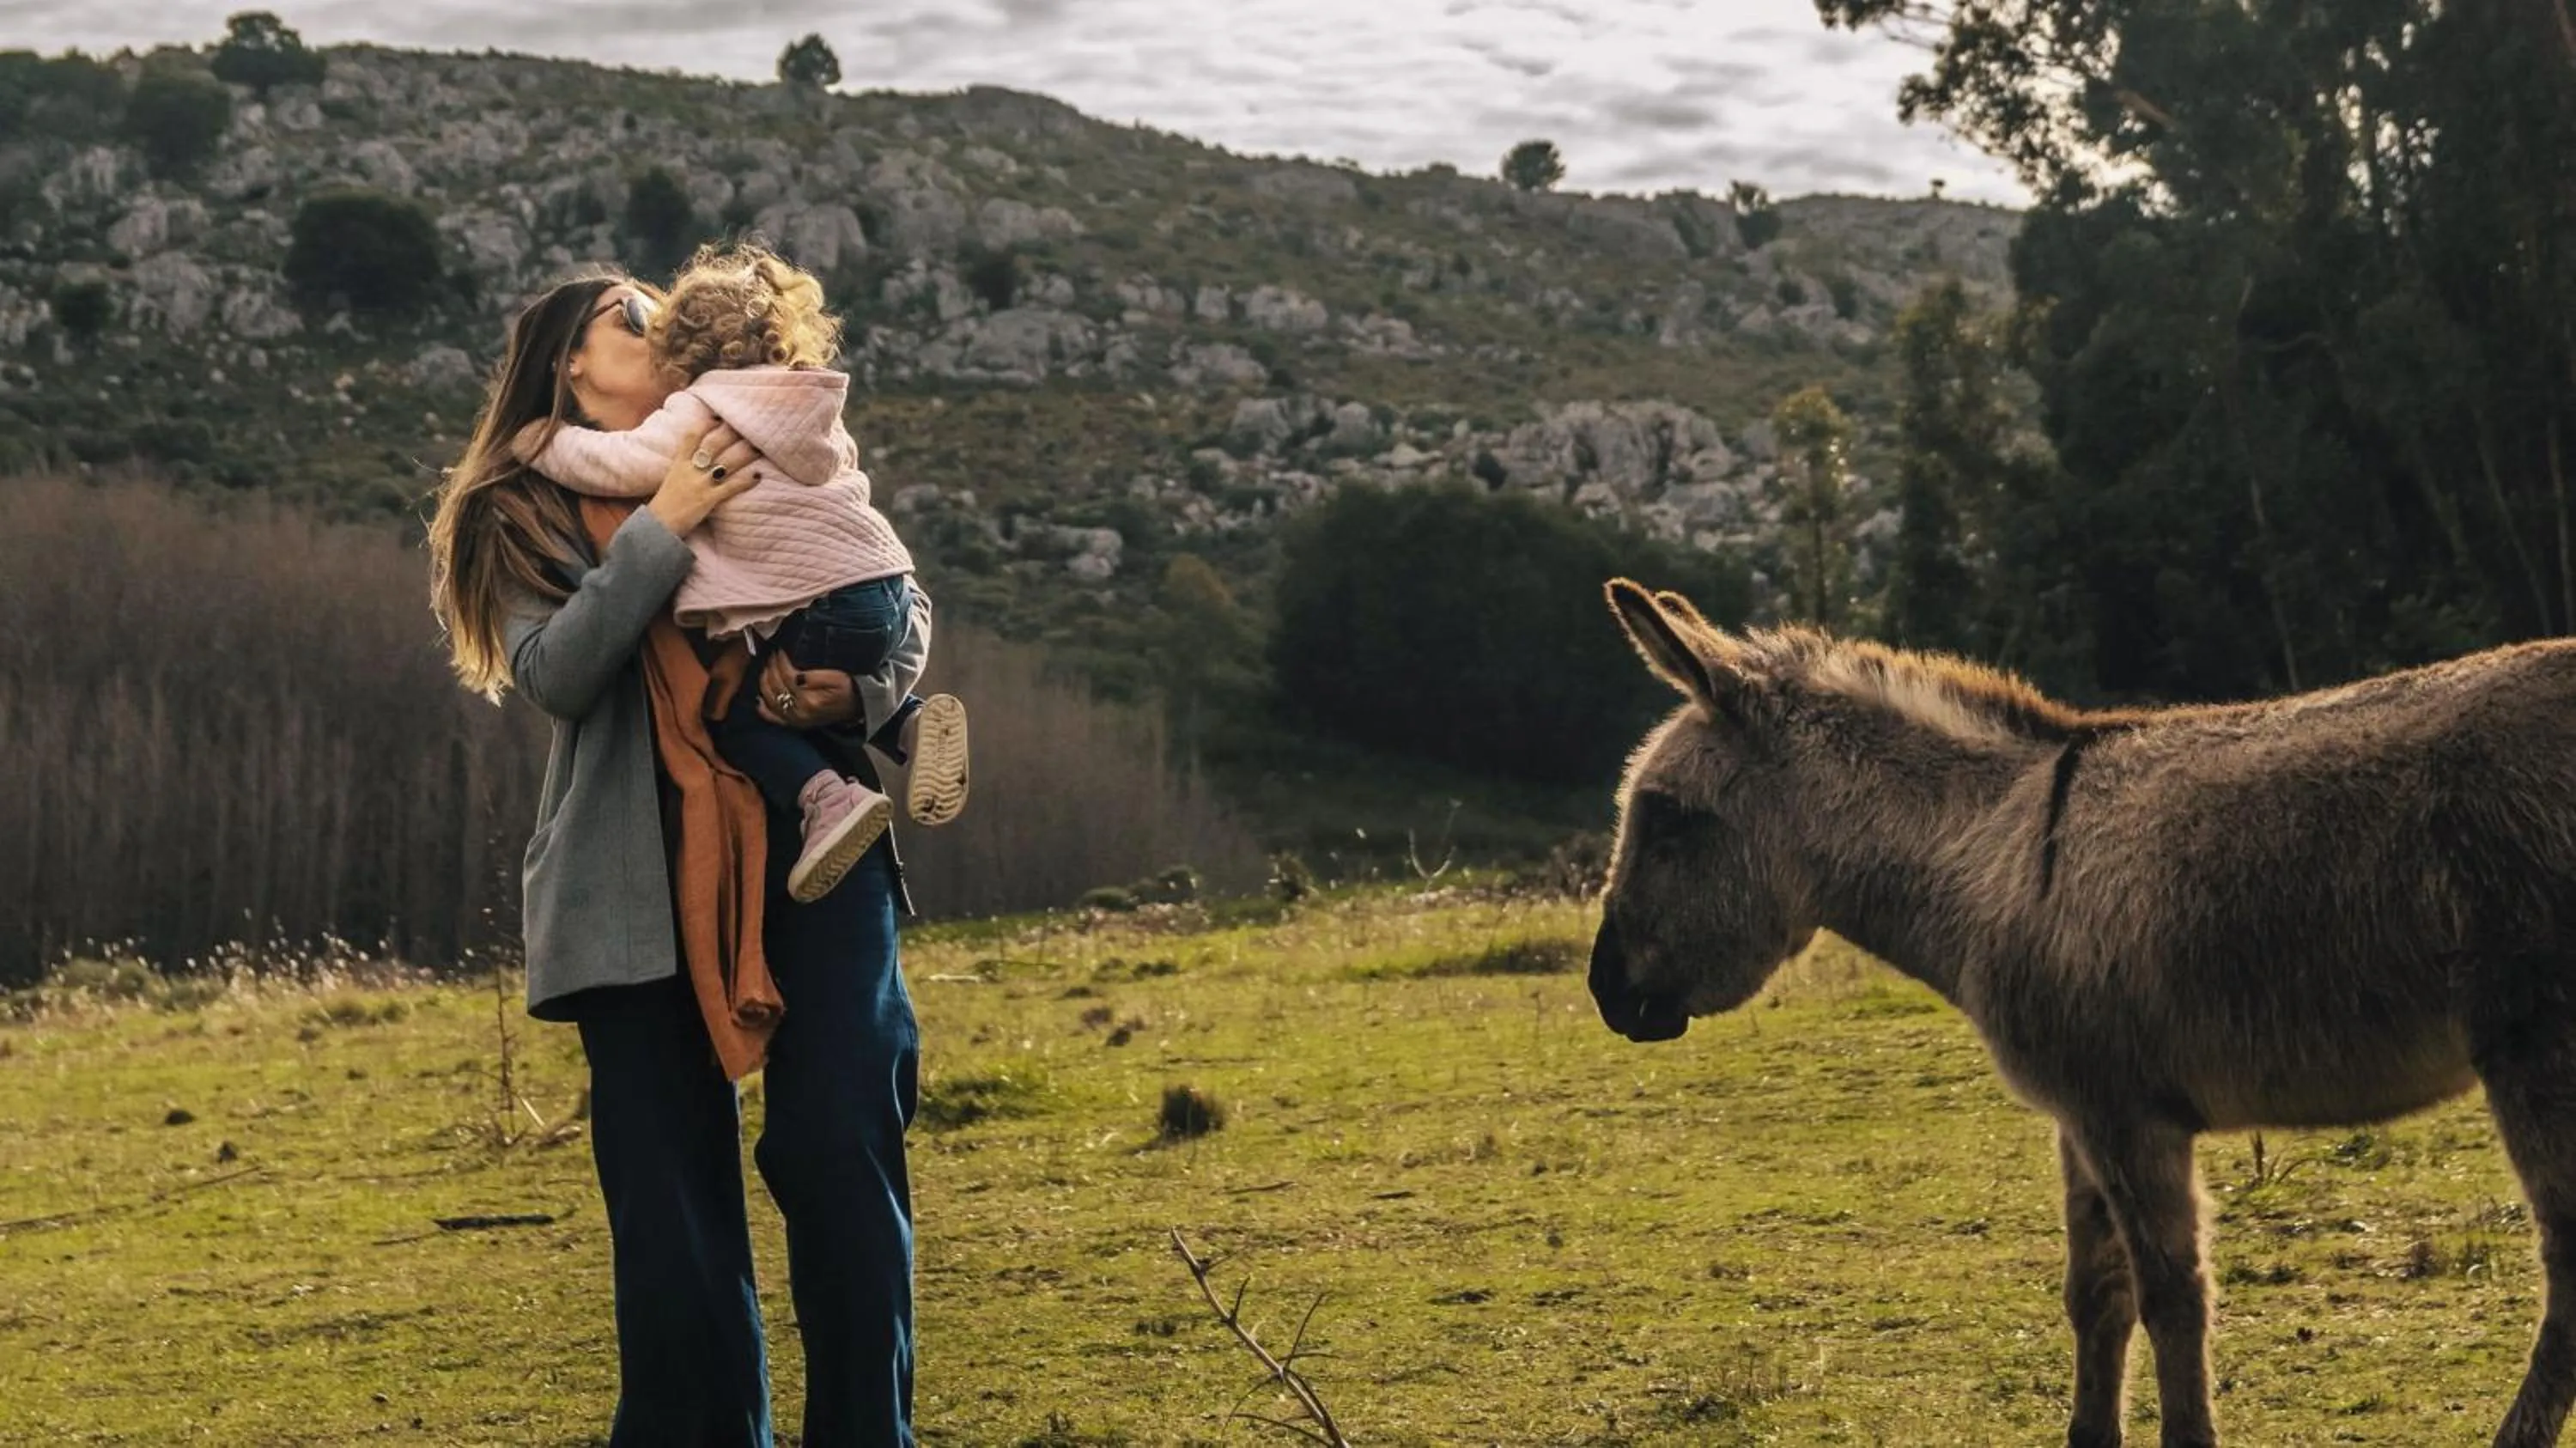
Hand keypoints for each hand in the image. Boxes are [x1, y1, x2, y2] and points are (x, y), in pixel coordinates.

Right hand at [645, 420, 761, 536]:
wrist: (657, 526)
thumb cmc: (665, 503)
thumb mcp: (671, 478)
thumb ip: (684, 465)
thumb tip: (698, 458)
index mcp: (679, 463)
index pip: (692, 436)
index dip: (705, 425)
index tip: (718, 417)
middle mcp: (690, 469)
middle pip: (713, 445)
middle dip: (730, 433)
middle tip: (746, 425)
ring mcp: (700, 483)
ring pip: (727, 462)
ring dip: (744, 454)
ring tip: (758, 447)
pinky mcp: (708, 499)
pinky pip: (731, 487)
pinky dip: (746, 481)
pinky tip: (758, 476)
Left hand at [755, 651, 863, 727]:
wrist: (857, 707)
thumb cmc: (849, 689)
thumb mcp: (838, 678)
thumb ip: (815, 677)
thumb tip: (795, 674)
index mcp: (810, 701)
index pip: (786, 676)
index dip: (781, 661)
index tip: (781, 650)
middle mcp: (799, 713)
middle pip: (775, 686)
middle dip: (772, 667)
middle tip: (773, 654)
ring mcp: (795, 720)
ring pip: (769, 698)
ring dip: (765, 680)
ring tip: (768, 666)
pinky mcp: (794, 724)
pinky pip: (772, 717)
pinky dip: (762, 707)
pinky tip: (759, 696)